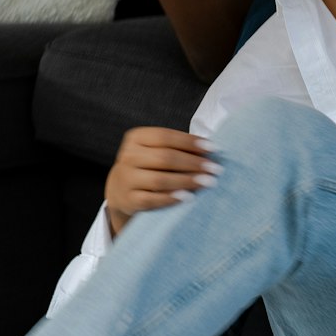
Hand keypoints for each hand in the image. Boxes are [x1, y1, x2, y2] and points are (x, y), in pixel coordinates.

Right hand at [105, 127, 219, 235]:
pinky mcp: (128, 199)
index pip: (165, 136)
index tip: (213, 148)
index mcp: (136, 138)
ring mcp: (126, 179)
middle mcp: (128, 156)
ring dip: (187, 181)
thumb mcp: (157, 150)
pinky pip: (152, 199)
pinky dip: (171, 198)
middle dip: (193, 163)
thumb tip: (210, 151)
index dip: (189, 141)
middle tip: (215, 169)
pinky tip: (188, 197)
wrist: (120, 189)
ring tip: (207, 182)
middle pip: (164, 157)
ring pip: (159, 180)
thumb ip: (178, 148)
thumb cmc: (149, 165)